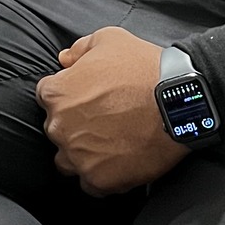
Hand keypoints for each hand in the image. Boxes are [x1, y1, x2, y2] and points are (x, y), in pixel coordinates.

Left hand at [35, 26, 189, 196]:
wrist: (178, 102)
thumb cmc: (144, 68)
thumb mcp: (110, 39)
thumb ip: (80, 48)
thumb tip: (64, 60)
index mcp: (57, 93)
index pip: (47, 96)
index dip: (68, 95)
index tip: (87, 97)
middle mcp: (59, 127)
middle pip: (56, 130)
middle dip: (74, 125)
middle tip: (103, 120)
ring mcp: (78, 156)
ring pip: (68, 161)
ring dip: (82, 154)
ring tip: (109, 145)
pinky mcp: (99, 179)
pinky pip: (90, 184)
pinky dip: (101, 176)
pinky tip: (118, 163)